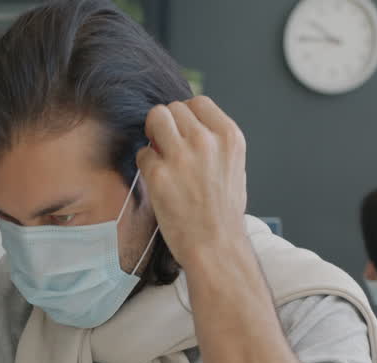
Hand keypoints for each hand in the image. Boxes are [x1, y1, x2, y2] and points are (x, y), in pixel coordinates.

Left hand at [136, 96, 247, 269]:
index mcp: (229, 136)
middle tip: (168, 146)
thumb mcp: (234, 165)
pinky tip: (159, 180)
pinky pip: (143, 152)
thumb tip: (188, 124)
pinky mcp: (159, 174)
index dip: (186, 115)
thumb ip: (214, 140)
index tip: (183, 131)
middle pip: (173, 108)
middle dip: (167, 125)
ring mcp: (182, 156)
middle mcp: (206, 141)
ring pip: (155, 119)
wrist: (216, 246)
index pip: (198, 102)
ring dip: (153, 135)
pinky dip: (146, 164)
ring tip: (161, 157)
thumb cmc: (224, 212)